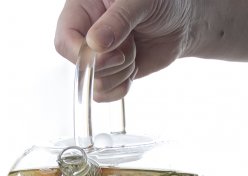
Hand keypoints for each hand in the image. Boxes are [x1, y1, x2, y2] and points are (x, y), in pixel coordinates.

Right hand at [55, 0, 193, 100]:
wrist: (183, 22)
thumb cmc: (163, 2)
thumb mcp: (141, 2)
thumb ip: (118, 20)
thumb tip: (94, 44)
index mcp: (83, 8)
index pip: (65, 39)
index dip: (82, 54)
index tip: (109, 53)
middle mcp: (85, 34)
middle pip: (79, 65)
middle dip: (110, 63)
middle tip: (132, 45)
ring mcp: (96, 57)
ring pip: (94, 82)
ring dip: (120, 73)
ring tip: (135, 50)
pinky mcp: (108, 74)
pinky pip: (103, 94)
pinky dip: (121, 87)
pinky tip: (133, 69)